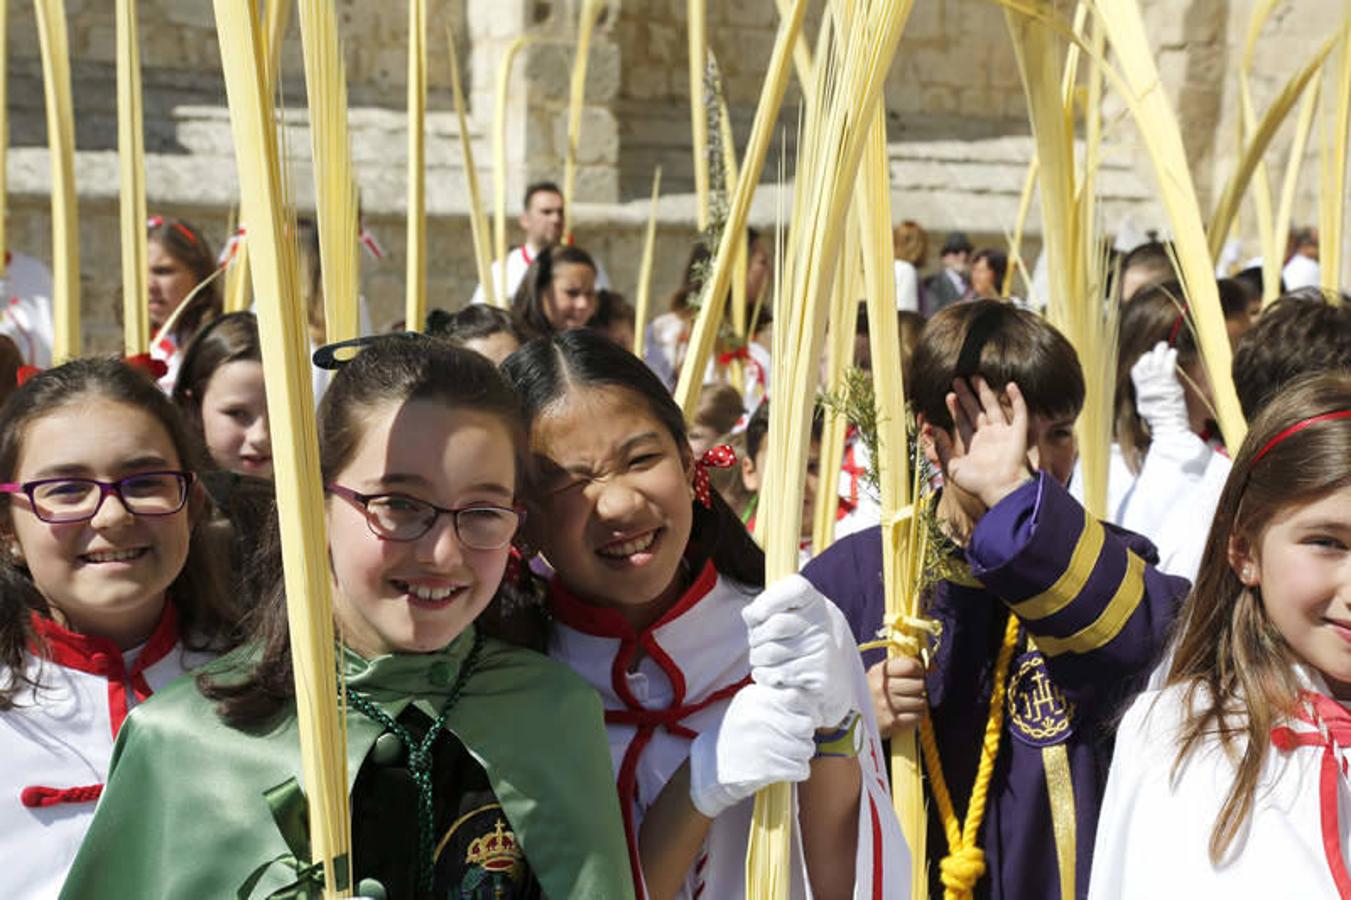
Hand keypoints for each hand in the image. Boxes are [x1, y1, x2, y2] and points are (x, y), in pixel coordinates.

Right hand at [688, 683, 815, 818]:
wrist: (710, 767)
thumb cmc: (736, 735)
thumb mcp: (747, 706)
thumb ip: (774, 697)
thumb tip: (809, 699)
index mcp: (755, 699)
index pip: (796, 696)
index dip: (808, 708)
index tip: (805, 717)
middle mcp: (759, 717)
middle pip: (806, 724)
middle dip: (804, 735)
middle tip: (794, 740)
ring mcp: (763, 743)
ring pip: (807, 748)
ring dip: (801, 754)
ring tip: (786, 755)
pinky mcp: (767, 768)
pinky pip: (801, 769)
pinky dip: (797, 771)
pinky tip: (784, 768)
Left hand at [742, 575, 855, 728]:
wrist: (835, 675)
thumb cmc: (800, 638)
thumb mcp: (789, 614)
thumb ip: (767, 607)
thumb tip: (750, 614)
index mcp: (814, 602)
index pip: (795, 589)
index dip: (769, 600)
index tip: (756, 615)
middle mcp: (823, 624)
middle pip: (775, 625)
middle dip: (756, 637)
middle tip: (758, 643)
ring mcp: (823, 651)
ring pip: (769, 654)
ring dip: (757, 659)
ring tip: (766, 660)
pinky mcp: (818, 677)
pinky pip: (776, 676)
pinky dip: (765, 677)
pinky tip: (773, 676)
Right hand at [867, 656, 926, 738]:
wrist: (850, 720)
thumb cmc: (869, 694)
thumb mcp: (878, 676)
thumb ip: (900, 667)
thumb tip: (931, 666)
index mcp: (878, 672)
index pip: (911, 666)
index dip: (918, 670)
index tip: (916, 674)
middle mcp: (882, 687)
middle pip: (919, 684)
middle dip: (919, 688)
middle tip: (912, 691)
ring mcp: (887, 706)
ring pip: (921, 701)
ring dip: (918, 703)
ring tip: (908, 704)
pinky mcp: (891, 723)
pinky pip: (917, 717)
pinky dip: (916, 716)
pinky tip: (907, 714)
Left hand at [932, 376, 1034, 509]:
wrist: (1002, 489)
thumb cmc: (978, 483)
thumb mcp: (953, 467)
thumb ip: (942, 449)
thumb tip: (933, 430)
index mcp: (974, 446)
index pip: (963, 422)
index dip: (956, 408)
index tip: (949, 395)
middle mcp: (989, 437)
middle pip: (976, 411)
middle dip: (967, 396)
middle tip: (958, 380)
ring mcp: (1004, 434)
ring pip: (993, 407)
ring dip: (985, 392)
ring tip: (976, 376)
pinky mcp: (1018, 433)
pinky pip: (1019, 412)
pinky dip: (1017, 399)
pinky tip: (1010, 385)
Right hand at [1130, 341, 1189, 439]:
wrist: (1166, 424)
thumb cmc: (1157, 418)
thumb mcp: (1144, 405)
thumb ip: (1145, 392)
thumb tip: (1146, 386)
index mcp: (1139, 388)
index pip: (1137, 369)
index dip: (1142, 361)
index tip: (1148, 356)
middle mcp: (1146, 383)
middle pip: (1145, 362)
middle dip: (1151, 353)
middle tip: (1159, 346)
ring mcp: (1156, 381)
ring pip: (1156, 361)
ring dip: (1161, 351)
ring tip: (1165, 345)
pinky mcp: (1168, 381)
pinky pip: (1168, 365)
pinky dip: (1170, 357)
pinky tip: (1174, 352)